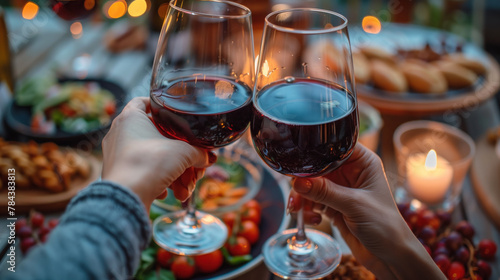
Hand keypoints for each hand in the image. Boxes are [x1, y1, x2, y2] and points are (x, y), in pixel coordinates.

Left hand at [101, 97, 215, 209]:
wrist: (128, 197)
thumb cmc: (150, 164)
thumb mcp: (183, 153)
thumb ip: (198, 152)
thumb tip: (207, 158)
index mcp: (130, 118)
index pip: (143, 101)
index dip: (159, 106)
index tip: (173, 114)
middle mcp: (119, 133)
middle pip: (155, 136)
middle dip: (178, 154)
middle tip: (192, 166)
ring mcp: (116, 154)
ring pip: (151, 158)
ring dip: (172, 173)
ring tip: (184, 189)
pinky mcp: (118, 174)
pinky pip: (142, 172)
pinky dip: (157, 181)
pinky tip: (168, 192)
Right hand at [289, 144, 444, 279]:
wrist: (390, 257)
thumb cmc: (385, 226)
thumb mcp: (354, 205)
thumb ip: (325, 192)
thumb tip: (297, 181)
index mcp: (363, 162)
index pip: (334, 147)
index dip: (316, 152)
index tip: (299, 163)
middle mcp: (350, 173)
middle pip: (317, 167)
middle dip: (303, 180)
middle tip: (295, 194)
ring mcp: (341, 190)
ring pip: (311, 185)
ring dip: (302, 197)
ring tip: (298, 210)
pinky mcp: (333, 206)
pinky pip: (312, 201)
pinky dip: (307, 209)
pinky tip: (313, 219)